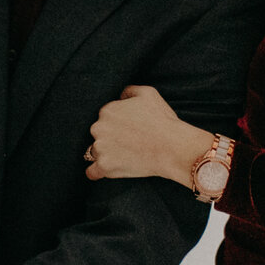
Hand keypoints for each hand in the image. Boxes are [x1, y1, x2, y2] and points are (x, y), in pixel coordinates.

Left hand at [87, 84, 215, 183]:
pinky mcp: (104, 166)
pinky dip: (97, 172)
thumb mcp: (148, 93)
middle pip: (99, 134)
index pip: (105, 118)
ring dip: (106, 155)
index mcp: (107, 110)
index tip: (130, 131)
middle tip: (129, 144)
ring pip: (96, 152)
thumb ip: (129, 91)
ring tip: (125, 158)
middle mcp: (99, 127)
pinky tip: (104, 171)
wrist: (171, 147)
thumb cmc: (162, 120)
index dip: (118, 125)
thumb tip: (121, 96)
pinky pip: (92, 172)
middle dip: (110, 139)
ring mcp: (100, 148)